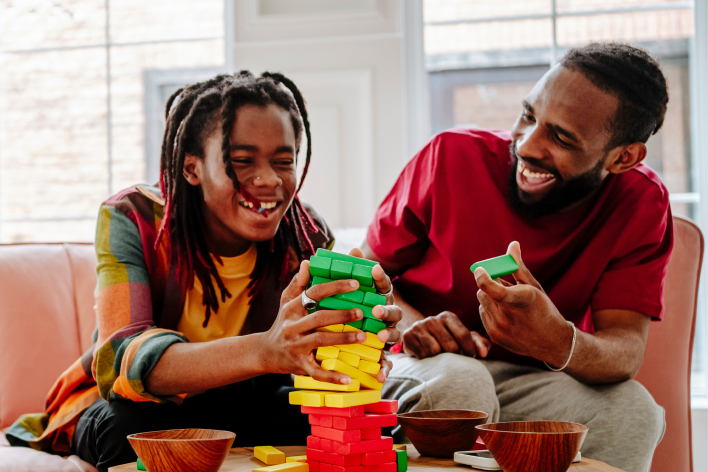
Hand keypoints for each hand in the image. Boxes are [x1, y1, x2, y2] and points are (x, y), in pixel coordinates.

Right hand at [259, 260, 368, 384]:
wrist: (266, 352)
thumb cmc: (283, 322)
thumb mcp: (287, 302)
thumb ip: (298, 283)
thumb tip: (308, 262)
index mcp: (293, 308)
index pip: (314, 293)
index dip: (335, 287)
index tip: (355, 283)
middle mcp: (293, 326)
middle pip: (319, 317)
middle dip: (341, 314)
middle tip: (362, 312)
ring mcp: (296, 346)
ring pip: (321, 341)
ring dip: (342, 339)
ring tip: (362, 337)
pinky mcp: (300, 365)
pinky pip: (317, 372)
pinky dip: (333, 377)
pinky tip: (349, 379)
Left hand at [346, 249, 402, 382]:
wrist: (336, 342)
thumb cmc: (342, 311)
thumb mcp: (339, 294)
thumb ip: (346, 273)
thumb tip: (352, 250)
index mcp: (375, 298)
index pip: (382, 285)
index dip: (379, 277)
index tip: (373, 268)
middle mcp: (384, 316)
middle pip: (393, 311)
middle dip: (386, 310)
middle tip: (375, 309)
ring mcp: (384, 335)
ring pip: (394, 335)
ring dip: (389, 335)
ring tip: (380, 337)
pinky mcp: (380, 354)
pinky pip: (386, 362)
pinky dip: (385, 369)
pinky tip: (380, 375)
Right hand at [401, 311, 490, 359]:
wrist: (418, 340)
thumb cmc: (446, 341)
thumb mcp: (463, 340)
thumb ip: (478, 343)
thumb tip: (484, 353)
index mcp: (448, 316)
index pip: (464, 334)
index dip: (470, 349)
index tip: (472, 357)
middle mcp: (432, 319)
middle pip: (451, 346)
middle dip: (455, 356)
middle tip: (453, 358)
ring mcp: (419, 326)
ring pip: (435, 351)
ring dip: (439, 359)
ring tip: (439, 357)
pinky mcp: (408, 336)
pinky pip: (422, 354)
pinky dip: (427, 360)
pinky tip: (427, 356)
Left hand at [475, 241, 571, 364]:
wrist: (552, 343)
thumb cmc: (544, 309)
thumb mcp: (534, 287)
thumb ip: (518, 267)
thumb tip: (512, 245)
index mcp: (522, 299)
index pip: (495, 290)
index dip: (483, 279)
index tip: (479, 270)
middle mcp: (509, 315)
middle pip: (483, 291)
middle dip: (490, 286)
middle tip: (505, 288)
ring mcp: (500, 328)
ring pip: (481, 302)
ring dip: (490, 298)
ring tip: (509, 304)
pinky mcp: (494, 336)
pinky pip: (482, 314)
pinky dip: (490, 311)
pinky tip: (507, 316)